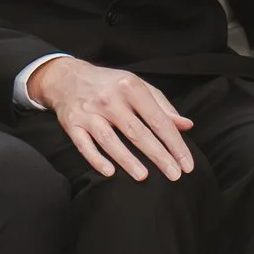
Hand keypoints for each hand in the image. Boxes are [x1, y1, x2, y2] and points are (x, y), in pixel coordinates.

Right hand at [27, 57, 194, 181]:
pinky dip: (96, 158)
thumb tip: (186, 125)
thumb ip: (162, 106)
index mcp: (130, 87)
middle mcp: (109, 99)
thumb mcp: (137, 86)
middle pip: (137, 132)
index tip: (186, 163)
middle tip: (174, 175)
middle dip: (158, 155)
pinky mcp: (72, 124)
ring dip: (127, 159)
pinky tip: (109, 172)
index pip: (158, 119)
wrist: (66, 77)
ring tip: (143, 177)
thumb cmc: (109, 84)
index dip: (175, 143)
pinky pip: (84, 145)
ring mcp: (89, 112)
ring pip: (109, 139)